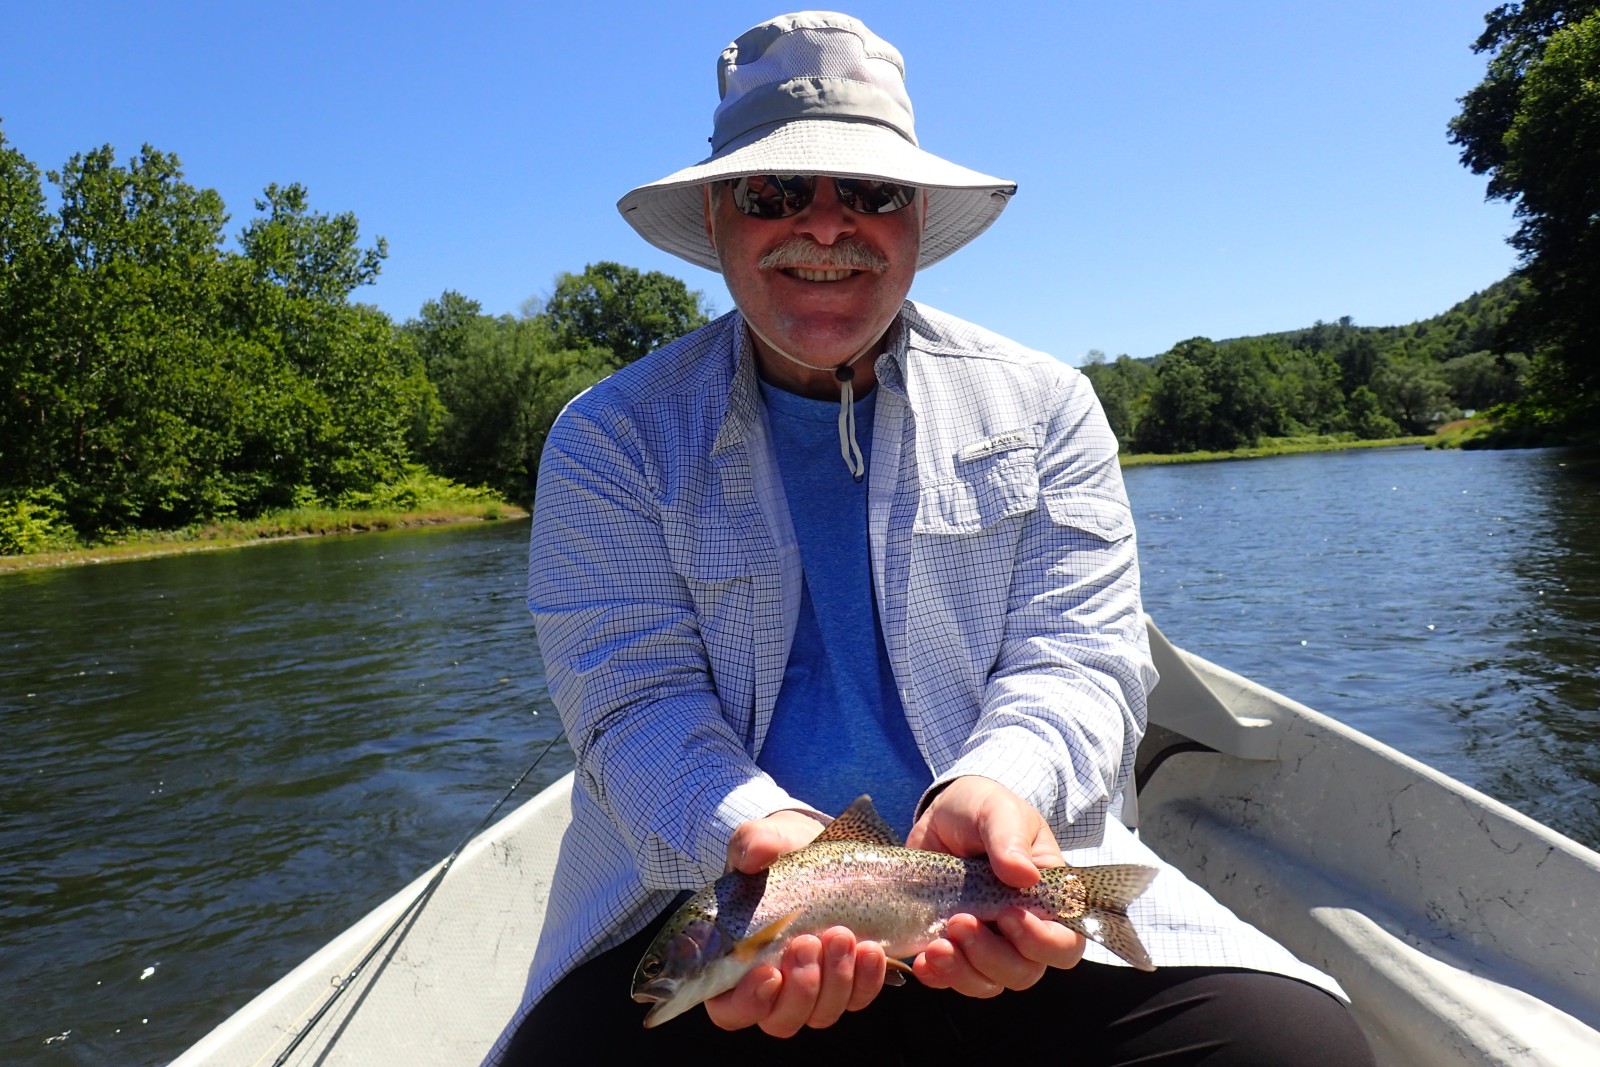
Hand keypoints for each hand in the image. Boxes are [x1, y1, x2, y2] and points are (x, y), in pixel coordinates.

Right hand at [712, 810, 885, 1034]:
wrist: (825, 849)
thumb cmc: (782, 851)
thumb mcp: (765, 838)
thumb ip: (752, 844)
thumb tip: (751, 856)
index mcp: (735, 964)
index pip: (730, 1009)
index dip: (747, 1002)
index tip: (769, 973)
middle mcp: (773, 987)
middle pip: (780, 1020)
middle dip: (800, 987)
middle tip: (809, 942)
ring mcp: (813, 988)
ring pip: (822, 1013)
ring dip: (835, 980)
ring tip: (841, 935)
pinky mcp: (848, 980)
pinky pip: (859, 997)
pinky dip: (867, 978)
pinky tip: (872, 948)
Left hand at [904, 776, 1084, 995]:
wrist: (941, 814)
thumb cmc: (981, 808)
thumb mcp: (996, 810)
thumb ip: (1009, 838)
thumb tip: (1024, 874)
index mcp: (1047, 898)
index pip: (1065, 943)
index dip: (1042, 942)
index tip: (1008, 915)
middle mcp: (1022, 928)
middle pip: (1025, 971)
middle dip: (992, 957)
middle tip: (959, 921)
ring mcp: (988, 941)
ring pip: (989, 982)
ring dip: (963, 971)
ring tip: (936, 945)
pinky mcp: (954, 946)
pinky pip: (953, 979)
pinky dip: (939, 976)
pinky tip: (923, 959)